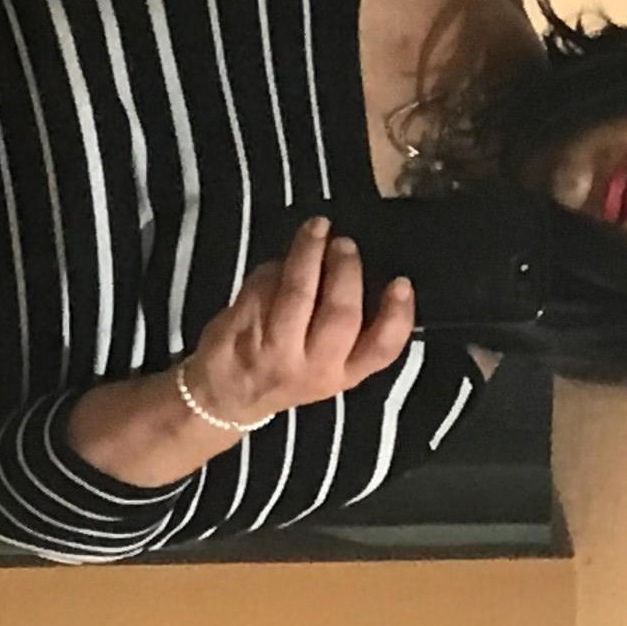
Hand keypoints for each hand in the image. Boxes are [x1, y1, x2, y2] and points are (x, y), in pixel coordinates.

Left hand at [181, 218, 416, 432]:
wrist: (225, 397)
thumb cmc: (284, 371)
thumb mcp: (324, 366)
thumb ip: (342, 326)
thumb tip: (350, 263)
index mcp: (343, 374)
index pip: (381, 349)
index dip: (397, 315)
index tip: (401, 282)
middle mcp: (314, 367)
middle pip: (340, 314)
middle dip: (346, 271)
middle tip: (345, 243)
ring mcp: (275, 350)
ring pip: (298, 293)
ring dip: (308, 253)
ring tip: (317, 228)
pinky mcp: (242, 330)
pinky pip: (264, 286)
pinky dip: (275, 265)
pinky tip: (282, 257)